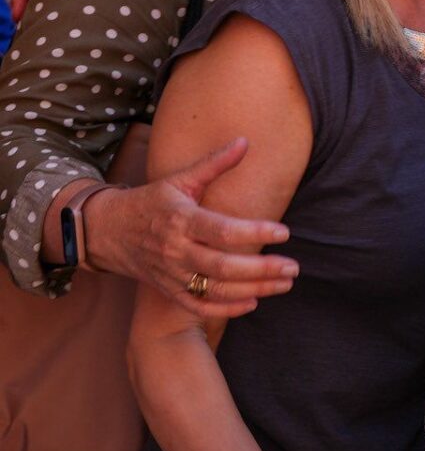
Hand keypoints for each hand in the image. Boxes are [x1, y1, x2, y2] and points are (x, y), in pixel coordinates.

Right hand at [84, 138, 296, 317]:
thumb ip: (214, 163)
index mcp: (182, 219)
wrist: (105, 230)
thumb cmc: (150, 201)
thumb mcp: (179, 180)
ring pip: (215, 289)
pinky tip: (252, 303)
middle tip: (294, 267)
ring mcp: (171, 273)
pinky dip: (224, 309)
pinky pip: (197, 306)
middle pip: (222, 266)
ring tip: (285, 284)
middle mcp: (176, 250)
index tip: (284, 233)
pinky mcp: (167, 290)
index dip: (255, 232)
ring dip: (254, 290)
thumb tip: (246, 141)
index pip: (223, 230)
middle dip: (261, 270)